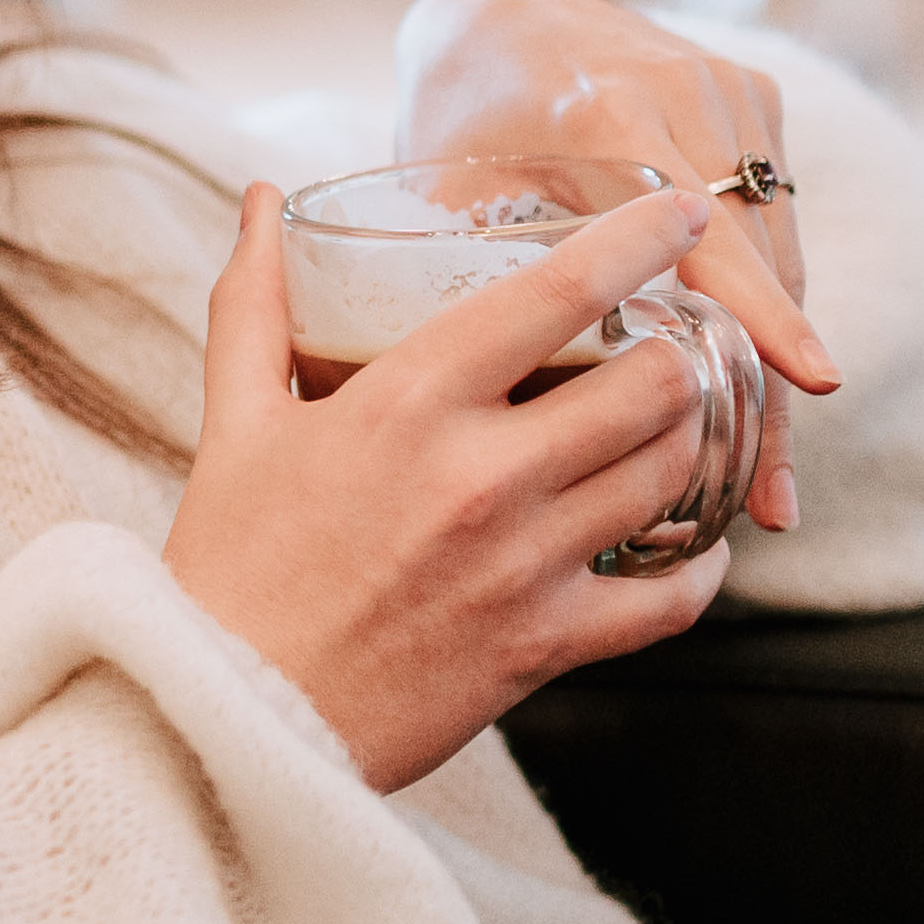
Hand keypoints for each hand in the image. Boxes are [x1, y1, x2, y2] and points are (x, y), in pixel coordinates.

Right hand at [163, 178, 737, 790]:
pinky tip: (688, 550)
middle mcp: (481, 474)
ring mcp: (523, 564)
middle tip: (670, 346)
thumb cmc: (229, 567)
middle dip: (676, 354)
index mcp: (408, 402)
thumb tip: (260, 203)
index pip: (557, 292)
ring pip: (671, 475)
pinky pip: (669, 600)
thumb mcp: (235, 421)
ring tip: (675, 429)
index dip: (638, 239)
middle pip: (651, 382)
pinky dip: (696, 571)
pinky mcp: (544, 646)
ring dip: (687, 443)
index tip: (678, 213)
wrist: (227, 720)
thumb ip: (256, 303)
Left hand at [392, 0, 833, 531]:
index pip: (707, 227)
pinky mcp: (759, 105)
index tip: (813, 379)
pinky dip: (769, 310)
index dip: (761, 311)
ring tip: (765, 483)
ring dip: (774, 367)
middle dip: (769, 389)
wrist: (508, 16)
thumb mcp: (446, 181)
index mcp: (612, 107)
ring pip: (779, 254)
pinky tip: (757, 396)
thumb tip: (406, 401)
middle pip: (758, 262)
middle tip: (771, 504)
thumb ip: (451, 273)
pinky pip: (777, 227)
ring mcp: (734, 93)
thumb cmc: (461, 112)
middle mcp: (688, 92)